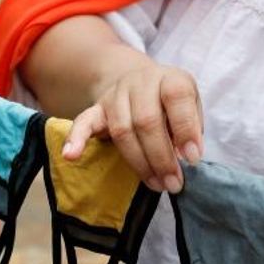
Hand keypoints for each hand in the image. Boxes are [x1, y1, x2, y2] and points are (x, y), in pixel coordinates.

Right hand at [61, 61, 202, 192]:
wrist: (138, 79)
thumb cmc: (170, 102)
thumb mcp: (191, 104)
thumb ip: (191, 126)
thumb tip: (187, 156)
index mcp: (170, 79)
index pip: (177, 97)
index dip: (186, 129)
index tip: (192, 159)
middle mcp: (141, 83)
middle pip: (147, 120)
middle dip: (161, 157)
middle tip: (173, 183)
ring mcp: (116, 95)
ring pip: (122, 130)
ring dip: (139, 162)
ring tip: (155, 184)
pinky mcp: (97, 109)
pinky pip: (83, 122)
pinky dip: (76, 139)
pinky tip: (71, 156)